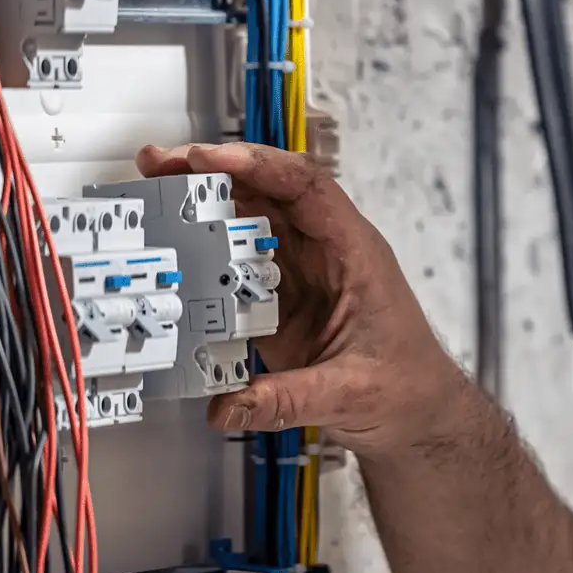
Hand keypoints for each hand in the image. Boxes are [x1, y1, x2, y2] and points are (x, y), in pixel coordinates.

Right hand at [135, 142, 478, 454]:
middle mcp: (325, 252)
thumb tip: (229, 405)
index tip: (210, 159)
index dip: (259, 165)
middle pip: (269, 190)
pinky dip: (204, 249)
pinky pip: (238, 261)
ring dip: (205, 203)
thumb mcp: (351, 394)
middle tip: (163, 164)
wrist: (416, 413)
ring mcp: (299, 273)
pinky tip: (173, 245)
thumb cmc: (406, 386)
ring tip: (157, 189)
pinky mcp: (278, 299)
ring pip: (250, 219)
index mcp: (354, 252)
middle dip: (214, 171)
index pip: (307, 187)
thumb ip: (289, 399)